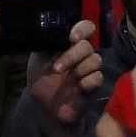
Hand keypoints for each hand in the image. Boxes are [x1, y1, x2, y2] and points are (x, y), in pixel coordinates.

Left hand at [25, 21, 103, 136]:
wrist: (45, 108)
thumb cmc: (41, 81)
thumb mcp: (37, 60)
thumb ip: (47, 44)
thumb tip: (53, 31)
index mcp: (69, 44)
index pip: (85, 28)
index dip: (82, 29)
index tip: (72, 38)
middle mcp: (82, 54)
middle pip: (88, 46)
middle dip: (72, 56)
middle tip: (57, 68)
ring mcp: (89, 69)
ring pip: (96, 60)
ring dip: (79, 69)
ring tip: (67, 80)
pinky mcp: (94, 85)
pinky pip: (98, 77)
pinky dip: (87, 81)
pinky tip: (78, 88)